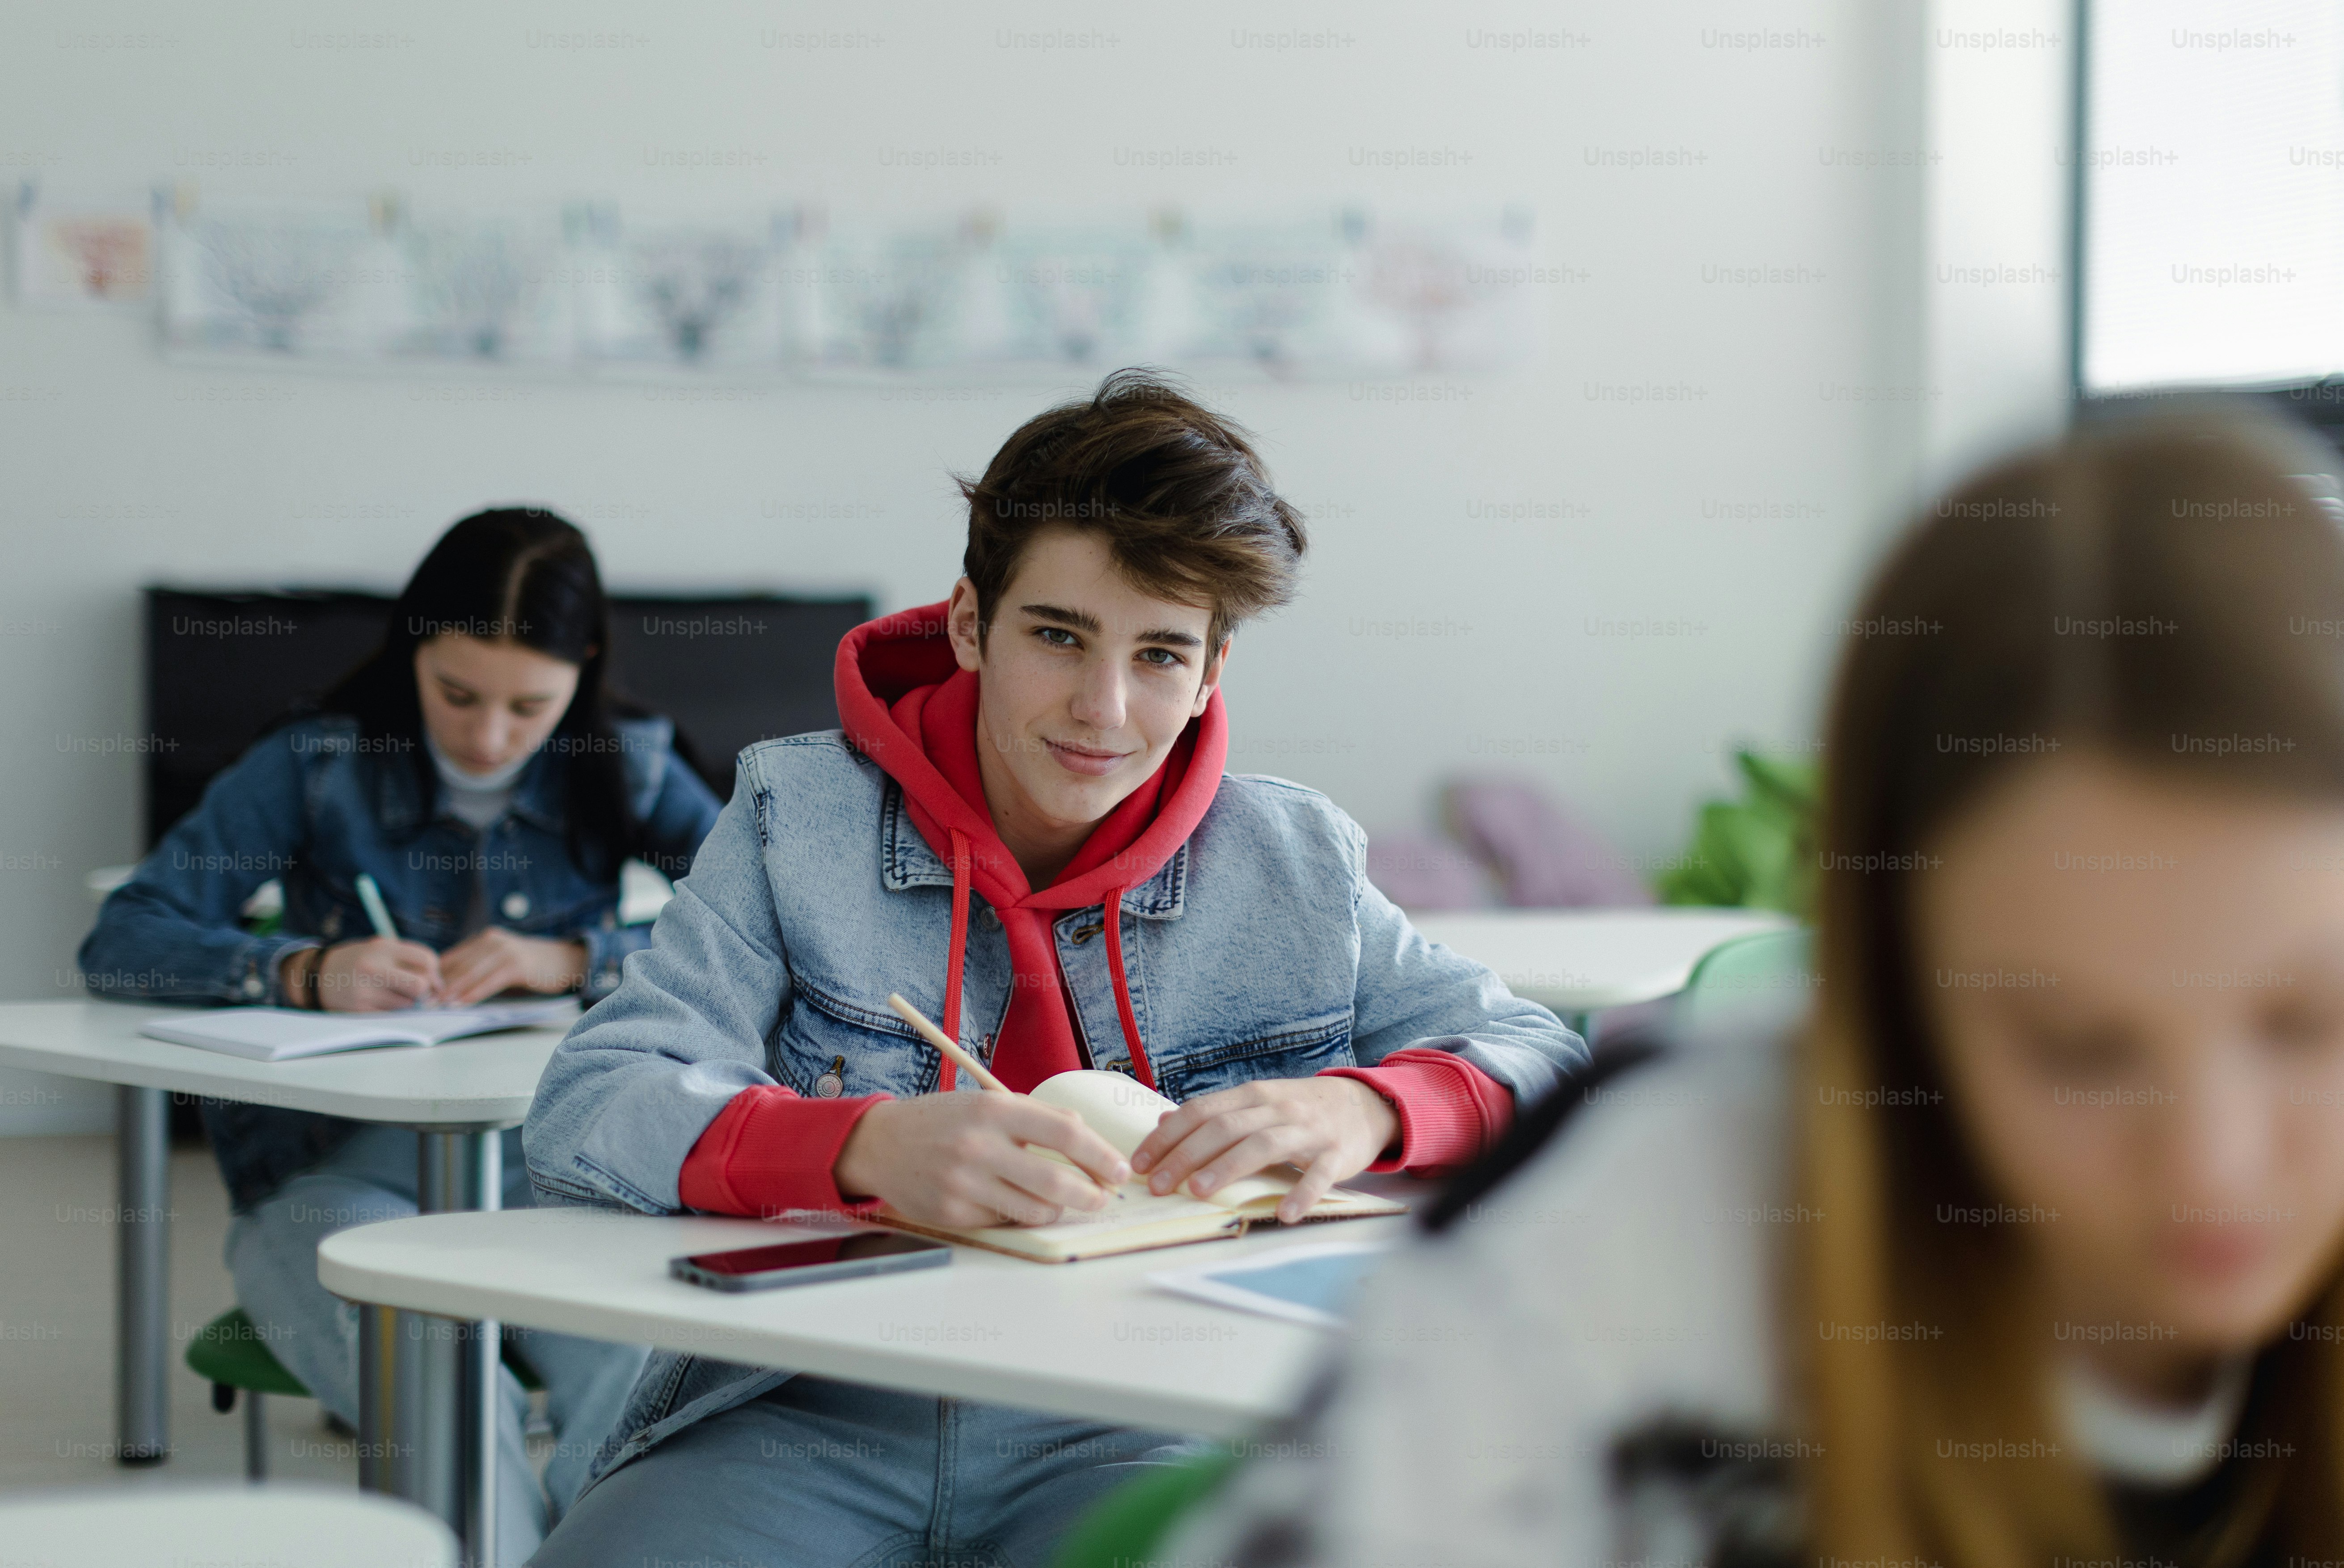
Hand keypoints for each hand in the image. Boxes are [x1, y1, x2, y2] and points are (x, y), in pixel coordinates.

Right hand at [313, 937, 442, 1011]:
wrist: (318, 975)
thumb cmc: (359, 960)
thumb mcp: (380, 947)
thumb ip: (409, 958)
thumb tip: (437, 984)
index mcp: (383, 947)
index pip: (427, 959)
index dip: (435, 971)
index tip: (431, 977)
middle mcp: (373, 968)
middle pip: (420, 985)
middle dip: (425, 990)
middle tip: (420, 991)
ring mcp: (365, 991)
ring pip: (407, 1004)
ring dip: (407, 1002)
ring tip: (392, 993)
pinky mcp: (360, 1010)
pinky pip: (392, 1015)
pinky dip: (392, 1011)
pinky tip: (381, 1002)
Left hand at [436, 930, 585, 1006]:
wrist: (566, 960)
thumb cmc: (532, 966)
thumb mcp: (502, 961)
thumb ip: (480, 967)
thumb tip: (450, 986)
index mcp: (485, 939)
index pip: (453, 957)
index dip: (435, 975)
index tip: (421, 991)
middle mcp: (492, 940)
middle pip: (459, 965)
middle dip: (440, 984)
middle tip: (423, 1001)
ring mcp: (505, 951)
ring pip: (471, 972)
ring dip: (453, 990)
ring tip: (438, 1004)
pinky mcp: (517, 965)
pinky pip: (489, 981)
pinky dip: (474, 993)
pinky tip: (462, 1003)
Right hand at [833, 1092, 1132, 1228]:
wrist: (880, 1144)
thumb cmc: (944, 1121)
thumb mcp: (988, 1104)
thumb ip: (1037, 1119)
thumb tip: (1090, 1143)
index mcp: (994, 1110)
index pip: (1065, 1132)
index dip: (1100, 1154)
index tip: (1120, 1169)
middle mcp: (979, 1146)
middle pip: (1056, 1181)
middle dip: (1091, 1195)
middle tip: (1103, 1198)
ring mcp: (965, 1184)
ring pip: (1035, 1210)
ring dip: (1057, 1209)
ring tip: (1057, 1200)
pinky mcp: (953, 1213)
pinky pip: (1005, 1221)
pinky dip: (1017, 1215)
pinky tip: (1009, 1201)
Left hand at [1130, 1077, 1399, 1224]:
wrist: (1363, 1105)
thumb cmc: (1300, 1110)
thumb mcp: (1257, 1103)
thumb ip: (1214, 1113)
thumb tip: (1163, 1122)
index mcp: (1252, 1096)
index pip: (1200, 1111)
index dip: (1167, 1137)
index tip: (1139, 1163)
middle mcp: (1276, 1109)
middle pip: (1224, 1128)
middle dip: (1185, 1156)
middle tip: (1157, 1185)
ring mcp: (1307, 1131)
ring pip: (1262, 1145)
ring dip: (1227, 1167)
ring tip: (1198, 1191)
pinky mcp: (1336, 1155)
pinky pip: (1318, 1175)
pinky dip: (1301, 1193)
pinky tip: (1284, 1213)